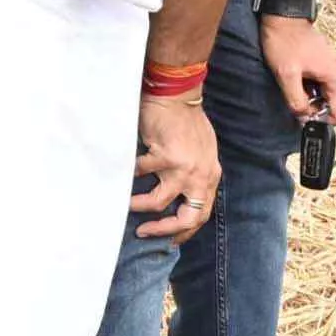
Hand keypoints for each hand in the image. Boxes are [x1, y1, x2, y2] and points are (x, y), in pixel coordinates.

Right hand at [134, 90, 219, 241]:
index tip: (167, 239)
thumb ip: (194, 176)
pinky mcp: (166, 156)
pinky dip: (130, 173)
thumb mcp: (201, 153)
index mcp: (210, 176)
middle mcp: (201, 176)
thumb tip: (178, 199)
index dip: (184, 231)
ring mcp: (184, 167)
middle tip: (144, 232)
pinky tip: (124, 169)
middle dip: (164, 231)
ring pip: (159, 202)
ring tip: (126, 204)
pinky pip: (141, 173)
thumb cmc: (187, 122)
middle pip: (188, 218)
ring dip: (139, 205)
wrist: (177, 95)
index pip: (202, 214)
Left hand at [257, 13, 335, 126]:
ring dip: (311, 96)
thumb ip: (297, 101)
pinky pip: (323, 85)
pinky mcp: (328, 64)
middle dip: (314, 107)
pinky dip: (310, 86)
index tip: (303, 113)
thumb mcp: (287, 76)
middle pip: (333, 106)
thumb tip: (305, 118)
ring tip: (294, 83)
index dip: (321, 120)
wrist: (285, 17)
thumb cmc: (285, 43)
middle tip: (294, 95)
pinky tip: (297, 76)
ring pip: (327, 96)